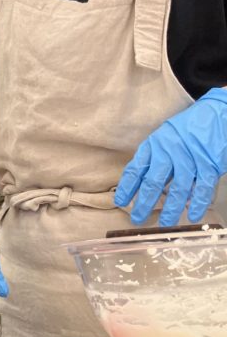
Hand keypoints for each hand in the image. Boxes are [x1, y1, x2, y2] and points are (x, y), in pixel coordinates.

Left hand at [116, 88, 226, 226]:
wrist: (216, 113)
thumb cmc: (187, 128)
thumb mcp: (163, 137)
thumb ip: (154, 158)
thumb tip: (143, 183)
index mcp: (153, 145)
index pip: (135, 169)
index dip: (127, 187)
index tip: (120, 202)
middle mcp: (168, 152)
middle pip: (153, 182)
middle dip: (144, 204)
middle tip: (138, 220)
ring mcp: (189, 159)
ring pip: (178, 189)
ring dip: (171, 209)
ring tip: (165, 223)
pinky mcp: (209, 164)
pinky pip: (202, 188)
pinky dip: (198, 203)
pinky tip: (193, 216)